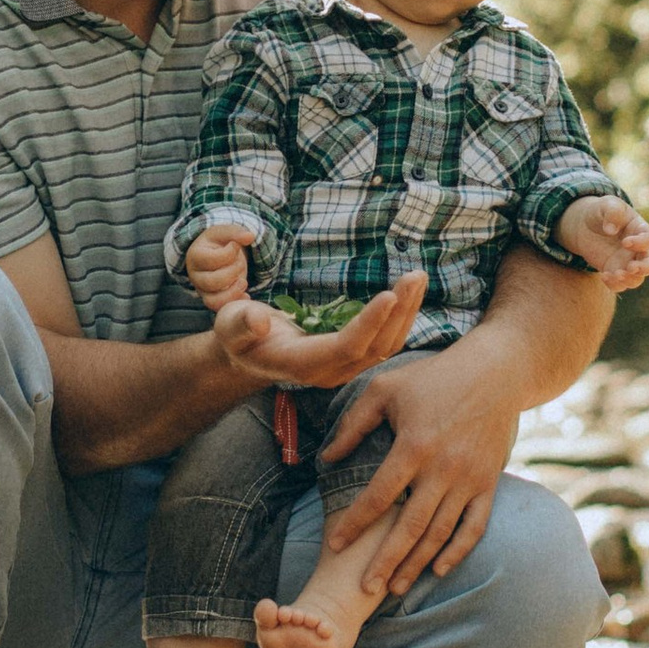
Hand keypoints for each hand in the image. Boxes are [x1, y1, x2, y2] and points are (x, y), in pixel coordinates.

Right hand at [183, 223, 255, 310]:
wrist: (216, 254)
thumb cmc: (220, 242)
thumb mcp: (225, 233)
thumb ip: (236, 232)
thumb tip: (250, 236)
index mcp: (195, 256)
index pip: (212, 260)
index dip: (230, 253)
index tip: (236, 245)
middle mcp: (194, 276)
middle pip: (212, 282)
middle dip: (233, 272)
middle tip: (240, 263)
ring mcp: (202, 290)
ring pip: (213, 300)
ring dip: (234, 291)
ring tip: (243, 281)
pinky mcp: (211, 300)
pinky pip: (220, 309)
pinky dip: (235, 302)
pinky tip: (246, 294)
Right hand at [213, 272, 425, 391]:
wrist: (247, 355)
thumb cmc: (238, 336)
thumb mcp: (231, 326)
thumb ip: (243, 324)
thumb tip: (261, 320)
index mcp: (303, 364)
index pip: (346, 346)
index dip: (370, 323)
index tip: (389, 295)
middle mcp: (330, 371)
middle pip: (375, 346)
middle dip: (398, 311)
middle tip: (414, 276)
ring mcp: (344, 367)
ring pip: (386, 346)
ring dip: (405, 313)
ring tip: (417, 278)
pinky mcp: (351, 358)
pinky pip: (384, 342)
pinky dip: (399, 318)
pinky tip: (409, 294)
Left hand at [316, 324, 530, 597]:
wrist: (496, 371)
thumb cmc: (434, 377)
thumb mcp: (386, 388)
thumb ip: (353, 424)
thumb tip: (327, 458)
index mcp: (415, 446)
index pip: (379, 495)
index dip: (355, 522)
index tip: (335, 543)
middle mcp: (444, 469)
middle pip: (410, 526)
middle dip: (385, 560)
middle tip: (364, 588)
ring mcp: (470, 479)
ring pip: (440, 533)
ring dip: (416, 564)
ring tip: (394, 587)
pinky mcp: (489, 483)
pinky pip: (474, 526)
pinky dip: (457, 551)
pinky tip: (438, 569)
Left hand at [558, 194, 648, 289]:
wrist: (585, 225)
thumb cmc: (601, 211)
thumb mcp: (606, 204)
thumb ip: (612, 212)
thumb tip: (611, 230)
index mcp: (640, 230)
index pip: (648, 238)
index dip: (640, 243)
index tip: (625, 242)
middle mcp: (637, 249)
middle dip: (643, 268)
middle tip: (631, 268)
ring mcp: (626, 262)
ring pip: (637, 278)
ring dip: (629, 279)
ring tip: (616, 274)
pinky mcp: (614, 271)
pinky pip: (620, 284)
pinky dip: (614, 284)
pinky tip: (604, 276)